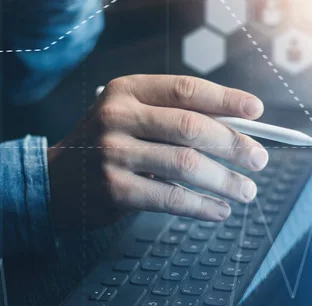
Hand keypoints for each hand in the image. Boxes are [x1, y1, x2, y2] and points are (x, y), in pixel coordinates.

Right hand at [47, 75, 268, 227]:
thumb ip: (170, 116)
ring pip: (187, 165)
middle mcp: (117, 117)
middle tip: (259, 159)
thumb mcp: (128, 116)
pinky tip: (218, 210)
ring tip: (246, 190)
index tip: (255, 110)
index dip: (226, 99)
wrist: (52, 180)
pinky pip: (172, 198)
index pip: (185, 89)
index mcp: (126, 90)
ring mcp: (113, 153)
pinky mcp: (115, 190)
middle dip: (234, 145)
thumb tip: (233, 130)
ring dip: (225, 180)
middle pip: (192, 127)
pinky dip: (202, 206)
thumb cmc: (102, 144)